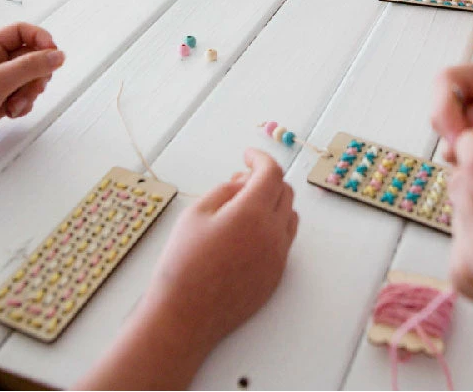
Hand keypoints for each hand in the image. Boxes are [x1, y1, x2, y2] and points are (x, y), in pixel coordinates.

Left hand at [0, 23, 64, 166]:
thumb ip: (30, 66)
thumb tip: (56, 56)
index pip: (20, 32)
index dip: (39, 38)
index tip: (52, 53)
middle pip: (30, 57)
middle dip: (37, 73)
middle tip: (35, 84)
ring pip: (29, 80)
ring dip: (30, 93)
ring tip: (16, 102)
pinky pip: (24, 98)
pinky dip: (23, 105)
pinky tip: (12, 111)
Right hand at [140, 149, 297, 355]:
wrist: (183, 317)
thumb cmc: (183, 264)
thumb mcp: (196, 213)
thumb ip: (225, 189)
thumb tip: (244, 181)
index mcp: (252, 213)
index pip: (271, 173)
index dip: (260, 158)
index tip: (248, 155)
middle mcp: (272, 233)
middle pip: (285, 191)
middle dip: (266, 179)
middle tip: (241, 180)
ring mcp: (278, 256)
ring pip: (289, 215)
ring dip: (274, 202)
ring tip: (244, 206)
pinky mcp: (277, 275)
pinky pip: (285, 239)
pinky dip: (274, 226)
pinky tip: (249, 231)